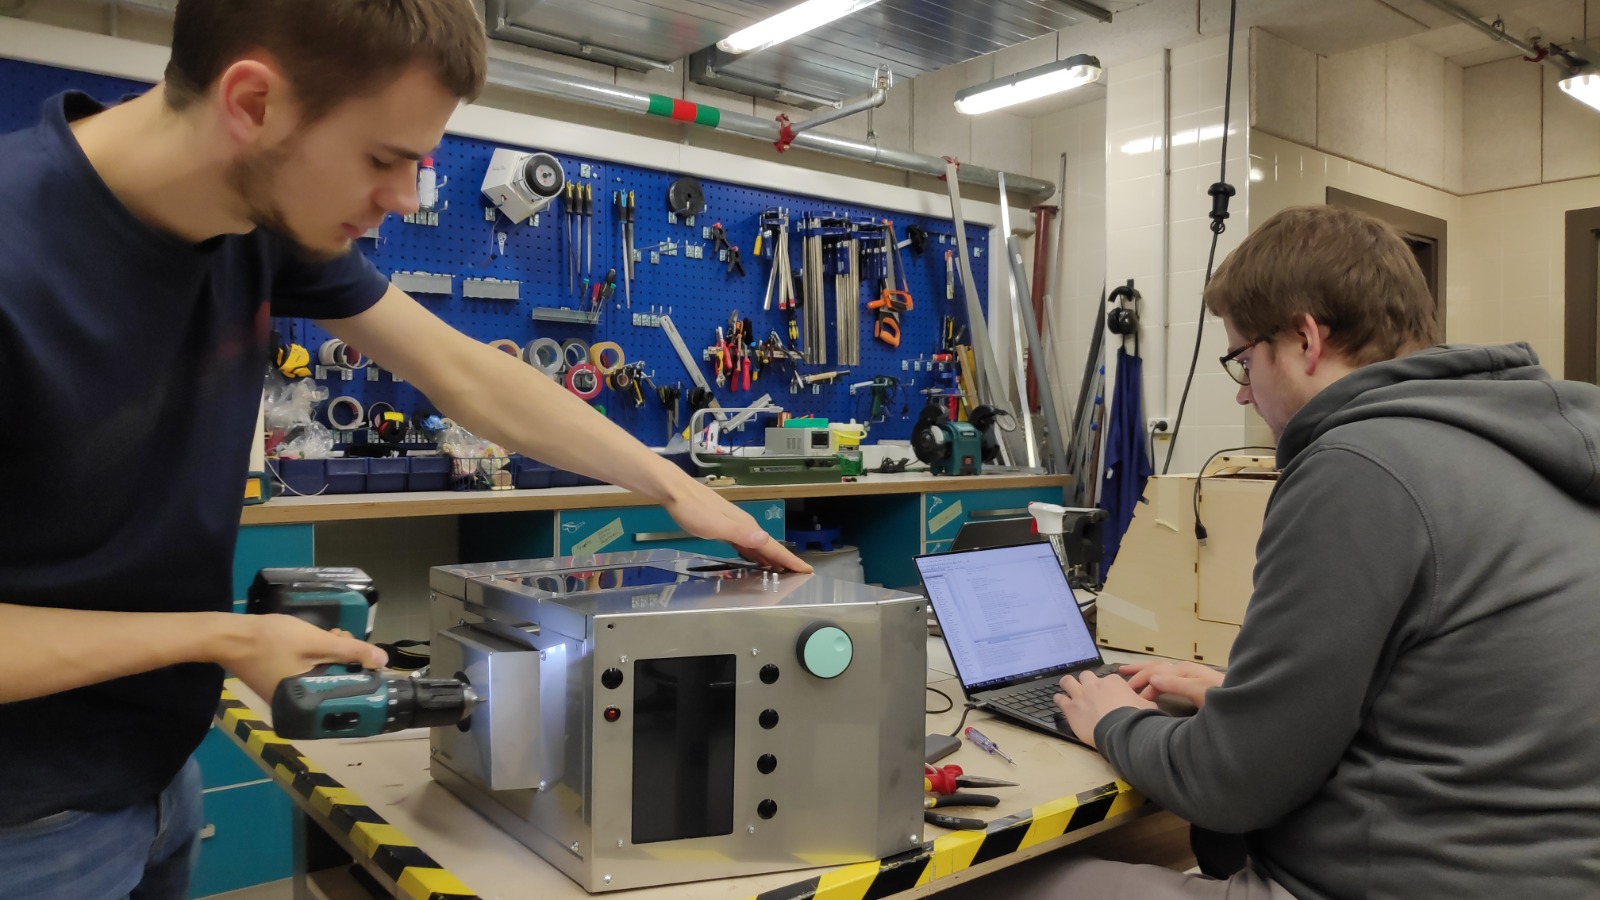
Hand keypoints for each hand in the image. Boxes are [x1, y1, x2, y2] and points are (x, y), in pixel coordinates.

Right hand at [222, 614, 387, 702]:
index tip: (364, 659)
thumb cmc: (273, 641)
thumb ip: (351, 652)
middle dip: (345, 663)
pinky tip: (317, 642)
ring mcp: (287, 698)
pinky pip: (307, 677)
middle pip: (335, 688)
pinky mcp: (279, 688)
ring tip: (332, 636)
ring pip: (322, 680)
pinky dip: (316, 661)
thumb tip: (382, 661)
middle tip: (341, 638)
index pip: (347, 700)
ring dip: (332, 659)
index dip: (360, 678)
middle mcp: (298, 708)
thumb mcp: (317, 642)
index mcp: (308, 703)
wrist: (231, 637)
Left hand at [662, 481, 811, 571]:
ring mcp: (734, 525)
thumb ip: (740, 533)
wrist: (675, 491)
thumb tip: (765, 539)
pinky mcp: (724, 527)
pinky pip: (746, 544)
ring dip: (770, 558)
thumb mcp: (715, 525)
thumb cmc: (692, 509)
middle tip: (799, 575)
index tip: (805, 570)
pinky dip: (754, 554)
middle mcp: (744, 525)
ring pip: (758, 546)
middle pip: (769, 547)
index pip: (772, 546)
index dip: (789, 559)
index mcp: (745, 527)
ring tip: (782, 572)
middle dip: (785, 561)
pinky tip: (754, 559)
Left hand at [1054, 671, 1155, 748]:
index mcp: (1113, 682)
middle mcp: (1094, 685)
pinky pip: (1060, 699)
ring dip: (1068, 685)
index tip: (1109, 695)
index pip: (1108, 680)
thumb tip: (1146, 704)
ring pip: (1068, 681)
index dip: (1108, 688)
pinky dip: (1059, 699)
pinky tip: (1059, 701)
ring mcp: (1081, 695)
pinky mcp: (1070, 709)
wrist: (1121, 731)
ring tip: (1067, 689)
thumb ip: (1143, 701)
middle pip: (1086, 676)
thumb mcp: (1148, 706)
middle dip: (1086, 682)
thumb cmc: (1136, 718)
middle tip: (1087, 690)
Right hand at [1118, 660, 1222, 709]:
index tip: (1124, 688)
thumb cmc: (1221, 696)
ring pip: (1163, 671)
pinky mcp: (1196, 684)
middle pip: (1157, 666)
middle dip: (1139, 670)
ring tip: (1135, 679)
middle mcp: (1185, 670)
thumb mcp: (1198, 692)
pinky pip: (1170, 678)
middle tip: (1121, 673)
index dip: (1138, 678)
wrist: (1242, 700)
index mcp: (1183, 670)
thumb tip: (1152, 679)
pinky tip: (1157, 686)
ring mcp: (1191, 676)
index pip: (1154, 671)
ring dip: (1147, 674)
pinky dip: (1158, 680)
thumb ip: (1175, 685)